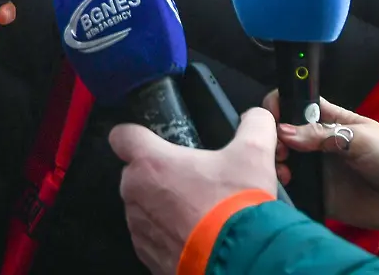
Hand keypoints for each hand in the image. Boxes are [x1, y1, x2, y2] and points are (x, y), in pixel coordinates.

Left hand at [109, 108, 279, 274]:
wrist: (239, 262)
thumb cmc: (236, 210)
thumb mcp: (254, 155)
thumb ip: (253, 125)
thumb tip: (256, 118)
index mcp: (152, 163)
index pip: (122, 136)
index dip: (137, 134)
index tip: (150, 138)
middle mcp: (136, 194)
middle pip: (137, 172)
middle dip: (162, 174)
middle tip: (194, 180)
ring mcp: (140, 227)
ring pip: (144, 206)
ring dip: (165, 205)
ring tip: (199, 210)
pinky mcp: (148, 255)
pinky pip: (152, 236)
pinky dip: (169, 233)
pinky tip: (195, 234)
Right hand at [266, 93, 378, 251]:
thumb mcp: (360, 138)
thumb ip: (321, 134)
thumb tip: (283, 132)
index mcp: (329, 120)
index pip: (294, 105)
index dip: (279, 106)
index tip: (271, 118)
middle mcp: (316, 143)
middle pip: (281, 134)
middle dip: (271, 138)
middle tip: (280, 151)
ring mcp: (316, 170)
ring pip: (281, 162)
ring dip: (274, 163)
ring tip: (283, 170)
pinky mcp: (318, 195)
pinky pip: (293, 191)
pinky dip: (282, 188)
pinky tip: (285, 187)